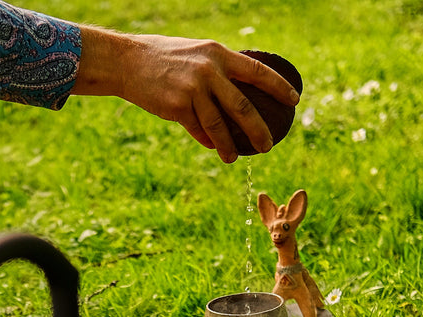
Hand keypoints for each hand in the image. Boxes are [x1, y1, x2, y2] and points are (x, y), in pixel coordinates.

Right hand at [73, 27, 299, 162]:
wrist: (127, 62)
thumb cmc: (163, 56)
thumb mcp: (196, 52)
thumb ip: (217, 68)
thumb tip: (238, 89)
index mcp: (218, 54)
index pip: (257, 71)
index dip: (278, 86)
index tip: (294, 100)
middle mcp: (209, 71)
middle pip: (243, 107)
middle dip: (259, 130)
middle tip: (268, 145)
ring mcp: (193, 90)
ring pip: (219, 126)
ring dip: (229, 146)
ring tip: (234, 158)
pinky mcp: (177, 107)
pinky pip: (198, 130)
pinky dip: (206, 140)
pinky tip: (212, 147)